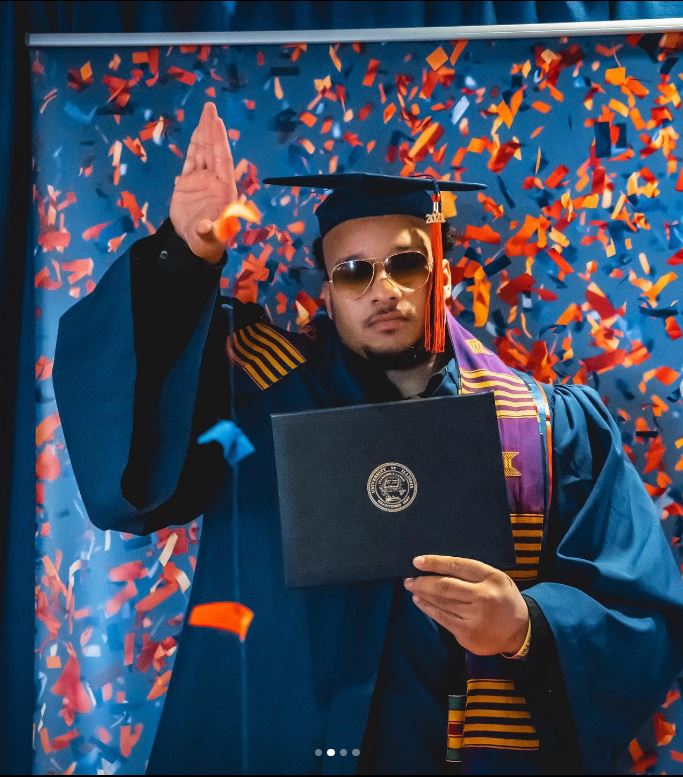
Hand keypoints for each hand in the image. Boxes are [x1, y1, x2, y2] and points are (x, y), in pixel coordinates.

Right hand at [170, 102, 237, 263]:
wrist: (194, 243)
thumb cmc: (208, 241)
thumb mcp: (210, 238)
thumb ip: (208, 230)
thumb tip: (205, 225)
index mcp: (224, 188)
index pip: (222, 159)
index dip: (219, 141)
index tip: (217, 122)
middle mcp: (214, 180)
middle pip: (212, 150)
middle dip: (211, 129)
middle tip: (210, 107)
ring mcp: (202, 180)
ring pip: (202, 151)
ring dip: (202, 133)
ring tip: (204, 112)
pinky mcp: (189, 183)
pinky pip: (191, 160)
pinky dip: (192, 146)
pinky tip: (195, 132)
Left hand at [404, 555, 528, 655]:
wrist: (519, 631)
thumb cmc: (502, 598)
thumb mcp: (495, 578)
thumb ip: (471, 572)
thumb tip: (437, 567)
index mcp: (491, 578)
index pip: (457, 566)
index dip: (435, 563)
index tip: (418, 561)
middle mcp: (484, 597)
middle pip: (445, 587)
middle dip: (422, 581)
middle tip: (409, 578)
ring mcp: (475, 618)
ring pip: (440, 603)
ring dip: (422, 594)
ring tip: (413, 587)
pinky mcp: (467, 634)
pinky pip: (442, 619)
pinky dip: (428, 609)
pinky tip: (421, 602)